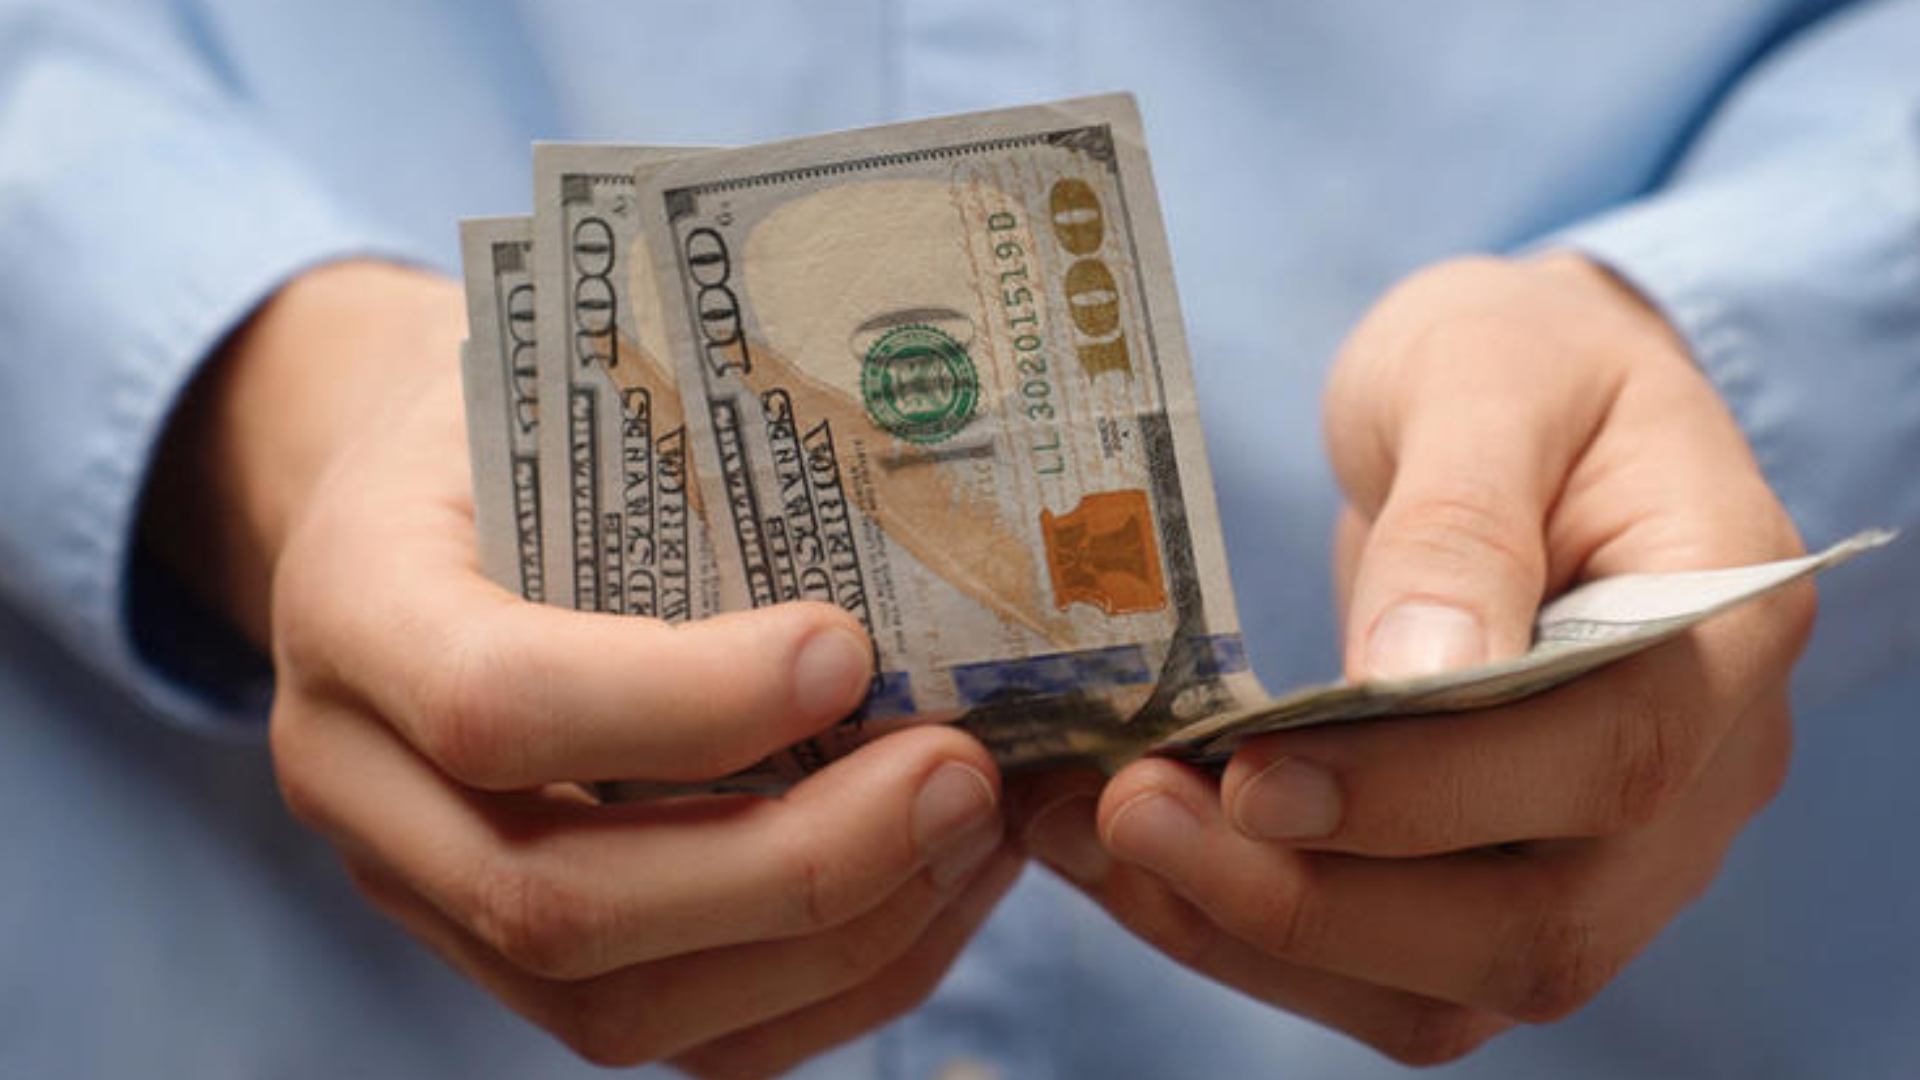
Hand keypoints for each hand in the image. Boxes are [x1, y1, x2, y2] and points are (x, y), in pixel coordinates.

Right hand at [147, 261, 1020, 1075]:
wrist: (414, 515)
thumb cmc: (511, 430)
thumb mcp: (554, 389)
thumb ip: (681, 454)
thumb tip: (927, 513)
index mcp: (352, 607)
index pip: (493, 702)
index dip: (686, 701)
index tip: (850, 649)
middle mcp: (356, 783)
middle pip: (558, 904)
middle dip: (799, 866)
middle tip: (962, 777)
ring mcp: (422, 893)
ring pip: (618, 1009)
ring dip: (835, 941)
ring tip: (971, 832)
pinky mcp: (504, 958)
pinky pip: (671, 1038)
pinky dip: (829, 986)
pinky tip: (934, 893)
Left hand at [1017, 254, 1812, 1062]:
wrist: (1527, 401)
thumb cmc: (1519, 362)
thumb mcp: (1483, 380)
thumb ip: (1461, 524)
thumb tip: (1415, 675)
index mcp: (1724, 626)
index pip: (1614, 759)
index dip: (1432, 794)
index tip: (1256, 773)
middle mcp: (1703, 774)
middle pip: (1538, 925)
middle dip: (1314, 900)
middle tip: (1133, 814)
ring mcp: (1616, 851)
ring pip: (1459, 984)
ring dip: (1263, 936)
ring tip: (1103, 842)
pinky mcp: (1512, 878)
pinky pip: (1401, 974)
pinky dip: (1260, 939)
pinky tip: (1142, 867)